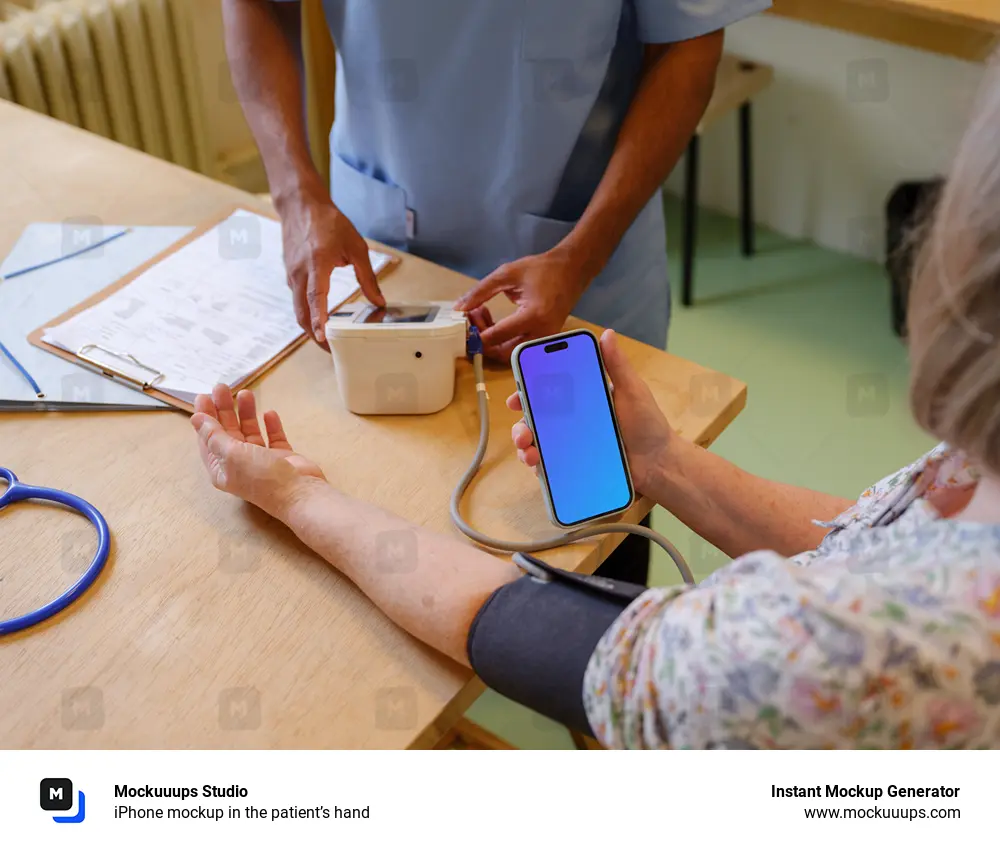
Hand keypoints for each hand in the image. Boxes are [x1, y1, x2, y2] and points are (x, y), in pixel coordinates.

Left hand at [191, 385, 326, 517]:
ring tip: (246, 393)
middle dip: (224, 409)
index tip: (204, 396)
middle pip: (228, 431)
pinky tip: (269, 413)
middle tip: (222, 387)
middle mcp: (239, 464)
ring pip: (250, 431)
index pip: (208, 438)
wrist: (299, 492)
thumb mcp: (231, 454)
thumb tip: (196, 419)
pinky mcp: (281, 456)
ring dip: (246, 413)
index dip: (205, 417)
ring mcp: (261, 460)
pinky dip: (270, 425)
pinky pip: (273, 437)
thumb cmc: (262, 476)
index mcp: (222, 468)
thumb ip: (214, 435)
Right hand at [279, 194, 384, 348]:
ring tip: (326, 339)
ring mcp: (292, 275)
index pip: (316, 298)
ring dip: (309, 326)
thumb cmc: (328, 221)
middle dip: (314, 335)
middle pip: (302, 313)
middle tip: (330, 350)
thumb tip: (378, 301)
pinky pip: (297, 299)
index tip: (323, 338)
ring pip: (297, 309)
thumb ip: (367, 277)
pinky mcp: (290, 274)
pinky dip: (306, 312)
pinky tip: (319, 316)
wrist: (300, 204)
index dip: (319, 320)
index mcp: (317, 264)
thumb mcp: (356, 247)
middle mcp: (300, 273)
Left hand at [454, 247, 586, 361]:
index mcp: (533, 316)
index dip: (476, 333)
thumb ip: (481, 291)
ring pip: (510, 353)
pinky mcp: (544, 340)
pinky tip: (494, 321)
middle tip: (472, 319)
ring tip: (482, 315)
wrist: (572, 270)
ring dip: (492, 340)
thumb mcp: (507, 274)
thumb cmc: (542, 269)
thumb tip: (460, 307)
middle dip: (483, 340)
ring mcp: (544, 339)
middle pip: (503, 353)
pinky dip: (503, 339)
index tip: (464, 322)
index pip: (497, 335)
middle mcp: (541, 333)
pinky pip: (519, 348)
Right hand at [507, 329, 673, 493]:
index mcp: (582, 398)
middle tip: (523, 429)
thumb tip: (607, 333)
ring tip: (529, 452)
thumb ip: (617, 365)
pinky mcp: (573, 465)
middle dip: (521, 422)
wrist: (658, 463)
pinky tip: (536, 465)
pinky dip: (537, 465)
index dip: (528, 390)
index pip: (548, 390)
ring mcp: (570, 443)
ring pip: (537, 441)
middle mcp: (571, 420)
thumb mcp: (632, 390)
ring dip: (525, 445)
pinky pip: (548, 464)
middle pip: (536, 417)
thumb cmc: (647, 424)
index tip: (517, 395)